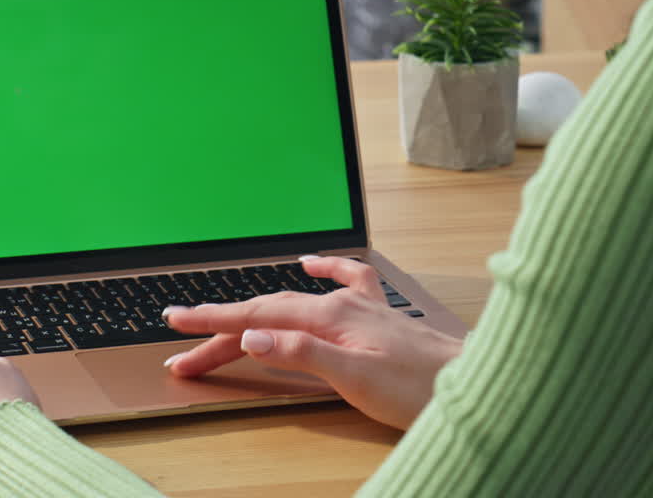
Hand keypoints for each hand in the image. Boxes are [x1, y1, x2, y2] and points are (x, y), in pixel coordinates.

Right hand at [163, 256, 461, 429]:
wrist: (476, 384)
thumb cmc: (421, 389)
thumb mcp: (356, 378)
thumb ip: (303, 353)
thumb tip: (253, 336)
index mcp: (330, 318)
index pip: (256, 318)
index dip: (212, 321)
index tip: (176, 323)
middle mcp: (341, 304)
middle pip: (265, 315)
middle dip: (220, 332)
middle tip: (183, 354)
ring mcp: (360, 306)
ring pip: (292, 305)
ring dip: (253, 316)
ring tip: (222, 326)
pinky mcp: (377, 316)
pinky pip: (344, 281)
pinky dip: (323, 270)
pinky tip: (310, 263)